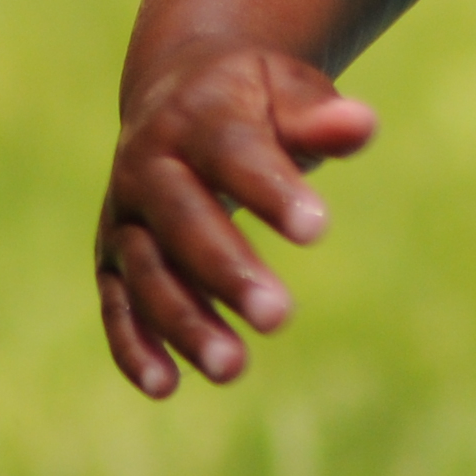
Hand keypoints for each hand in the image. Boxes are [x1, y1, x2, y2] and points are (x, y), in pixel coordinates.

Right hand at [96, 43, 380, 397]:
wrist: (177, 90)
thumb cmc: (252, 98)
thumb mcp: (288, 91)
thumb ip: (320, 118)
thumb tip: (362, 125)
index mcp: (197, 115)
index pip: (233, 154)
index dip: (271, 191)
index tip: (318, 230)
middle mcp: (148, 164)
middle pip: (182, 220)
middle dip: (226, 271)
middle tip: (279, 317)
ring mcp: (125, 213)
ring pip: (147, 271)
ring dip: (184, 321)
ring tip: (233, 367)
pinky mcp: (113, 257)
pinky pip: (117, 303)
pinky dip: (132, 344)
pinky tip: (164, 385)